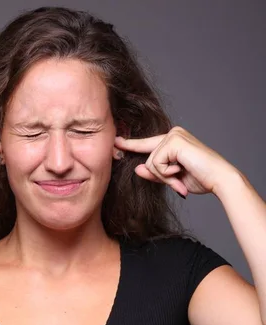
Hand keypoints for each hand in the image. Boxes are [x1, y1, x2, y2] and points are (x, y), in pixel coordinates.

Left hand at [114, 126, 237, 196]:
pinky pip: (156, 163)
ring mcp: (174, 135)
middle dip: (160, 176)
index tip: (116, 142)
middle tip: (178, 180)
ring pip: (151, 162)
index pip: (147, 143)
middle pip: (148, 159)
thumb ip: (155, 173)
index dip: (131, 144)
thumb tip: (138, 169)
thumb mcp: (172, 177)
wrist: (218, 179)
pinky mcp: (174, 141)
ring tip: (181, 176)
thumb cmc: (200, 178)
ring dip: (164, 176)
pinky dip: (167, 173)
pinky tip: (181, 170)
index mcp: (173, 139)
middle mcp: (173, 133)